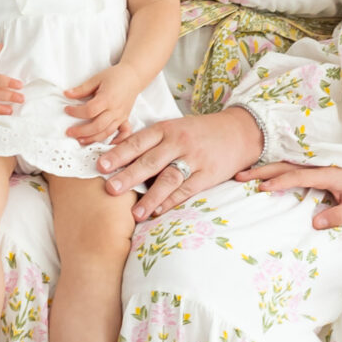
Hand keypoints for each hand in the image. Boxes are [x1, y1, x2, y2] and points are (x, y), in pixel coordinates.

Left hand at [63, 65, 139, 144]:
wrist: (133, 76)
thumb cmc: (115, 76)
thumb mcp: (96, 78)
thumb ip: (82, 88)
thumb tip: (67, 94)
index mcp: (107, 98)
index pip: (89, 110)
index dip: (76, 112)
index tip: (67, 110)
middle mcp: (115, 110)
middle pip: (97, 126)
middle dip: (81, 131)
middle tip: (69, 132)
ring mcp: (121, 116)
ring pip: (107, 132)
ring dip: (93, 139)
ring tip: (80, 140)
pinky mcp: (125, 119)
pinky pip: (123, 133)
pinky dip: (116, 141)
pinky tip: (106, 144)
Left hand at [96, 107, 263, 219]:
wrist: (240, 131)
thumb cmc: (200, 132)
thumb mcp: (175, 128)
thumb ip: (152, 141)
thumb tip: (119, 154)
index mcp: (167, 129)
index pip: (138, 141)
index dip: (119, 153)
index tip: (101, 165)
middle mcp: (179, 142)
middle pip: (150, 161)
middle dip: (129, 175)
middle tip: (110, 189)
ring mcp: (195, 159)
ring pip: (169, 178)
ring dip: (150, 197)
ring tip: (135, 213)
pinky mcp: (208, 174)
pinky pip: (187, 189)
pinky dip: (172, 201)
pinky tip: (159, 211)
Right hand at [237, 152, 341, 230]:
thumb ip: (338, 215)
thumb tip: (314, 224)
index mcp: (326, 172)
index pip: (299, 175)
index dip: (281, 181)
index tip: (263, 188)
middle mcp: (314, 162)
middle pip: (283, 164)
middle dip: (260, 170)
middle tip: (238, 177)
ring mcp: (309, 160)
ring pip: (281, 161)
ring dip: (261, 167)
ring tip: (240, 174)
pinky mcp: (307, 160)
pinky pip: (285, 161)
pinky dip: (269, 164)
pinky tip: (255, 170)